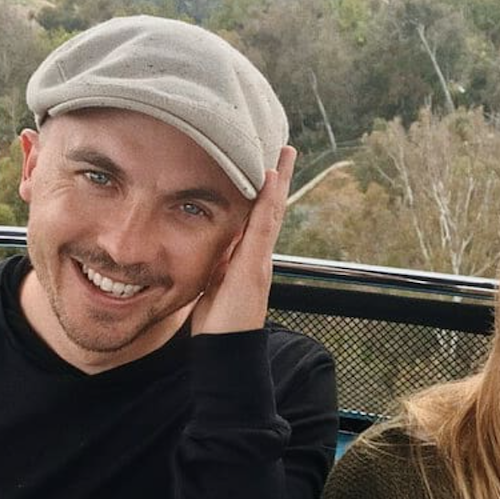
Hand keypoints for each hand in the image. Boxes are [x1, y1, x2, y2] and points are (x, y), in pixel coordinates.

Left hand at [191, 146, 295, 335]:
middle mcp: (259, 255)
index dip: (265, 191)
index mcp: (248, 258)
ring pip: (272, 212)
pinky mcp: (255, 265)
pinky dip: (268, 202)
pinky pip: (263, 227)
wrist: (226, 351)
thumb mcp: (214, 284)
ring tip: (284, 153)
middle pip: (272, 208)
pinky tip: (270, 179)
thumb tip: (215, 243)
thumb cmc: (218, 324)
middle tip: (285, 147)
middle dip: (279, 178)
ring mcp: (260, 259)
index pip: (259, 216)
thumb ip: (218, 263)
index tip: (268, 164)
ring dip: (278, 181)